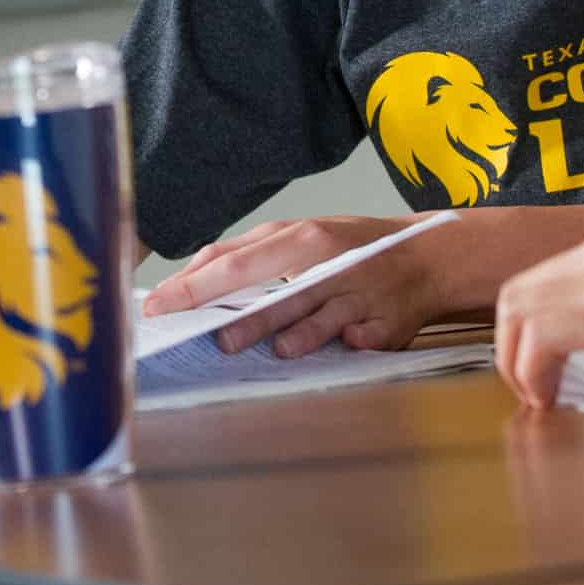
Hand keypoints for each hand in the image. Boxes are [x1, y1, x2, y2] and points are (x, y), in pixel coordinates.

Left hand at [142, 215, 430, 357]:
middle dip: (247, 321)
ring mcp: (360, 298)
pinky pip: (364, 340)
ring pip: (323, 320)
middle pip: (279, 296)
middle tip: (215, 341)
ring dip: (298, 337)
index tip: (158, 307)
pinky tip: (348, 343)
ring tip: (276, 349)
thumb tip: (192, 271)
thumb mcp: (300, 235)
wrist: (426, 258)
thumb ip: (247, 251)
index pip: (237, 264)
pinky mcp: (386, 326)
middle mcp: (330, 266)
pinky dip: (354, 342)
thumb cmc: (351, 248)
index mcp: (302, 238)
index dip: (196, 287)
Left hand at [495, 208, 583, 409]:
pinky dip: (533, 371)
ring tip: (537, 399)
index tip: (549, 362)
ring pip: (519, 308)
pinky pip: (541, 336)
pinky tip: (552, 399)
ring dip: (517, 360)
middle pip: (523, 288)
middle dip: (513, 343)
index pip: (557, 275)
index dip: (539, 324)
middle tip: (529, 386)